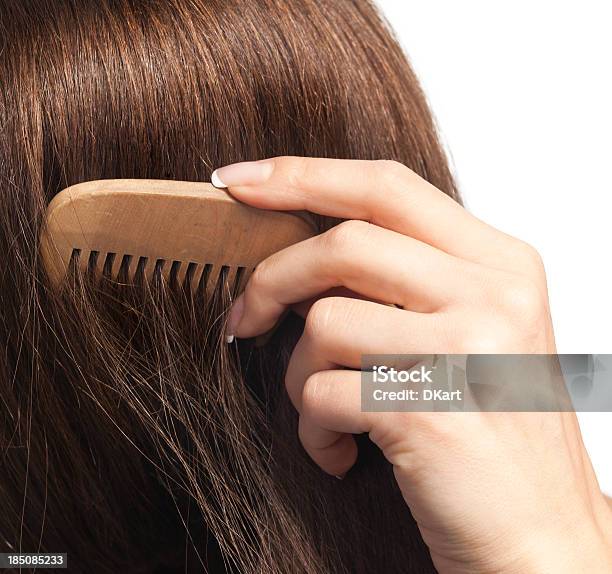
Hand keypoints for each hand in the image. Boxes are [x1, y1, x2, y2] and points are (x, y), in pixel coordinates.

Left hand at [212, 157, 611, 572]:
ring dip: (301, 376)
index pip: (386, 187)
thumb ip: (403, 280)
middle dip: (272, 279)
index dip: (303, 176)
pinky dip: (312, 429)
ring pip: (323, 324)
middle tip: (245, 319)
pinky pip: (323, 394)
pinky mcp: (430, 412)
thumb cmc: (491, 432)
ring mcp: (467, 350)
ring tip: (326, 413)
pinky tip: (339, 452)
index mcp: (499, 262)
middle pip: (343, 244)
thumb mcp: (469, 332)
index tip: (239, 182)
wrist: (541, 536)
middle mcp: (491, 293)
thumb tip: (302, 254)